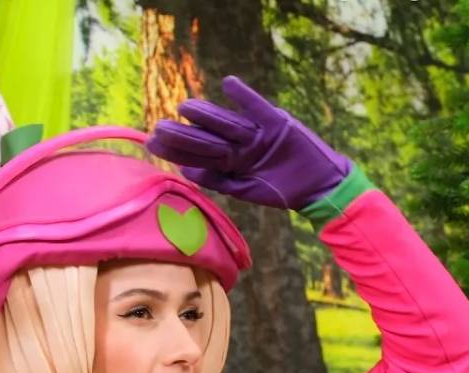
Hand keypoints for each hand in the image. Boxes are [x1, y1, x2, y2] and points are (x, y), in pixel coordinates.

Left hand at [146, 76, 351, 210]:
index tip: (151, 144)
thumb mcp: (245, 190)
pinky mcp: (277, 124)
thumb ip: (217, 181)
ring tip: (184, 106)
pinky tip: (228, 84)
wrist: (318, 188)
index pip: (197, 155)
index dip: (174, 150)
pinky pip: (258, 109)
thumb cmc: (281, 191)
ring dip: (205, 115)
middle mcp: (239, 146)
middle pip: (206, 139)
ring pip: (226, 125)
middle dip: (182, 134)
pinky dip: (244, 97)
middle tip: (157, 128)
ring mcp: (257, 134)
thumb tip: (184, 170)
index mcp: (230, 162)